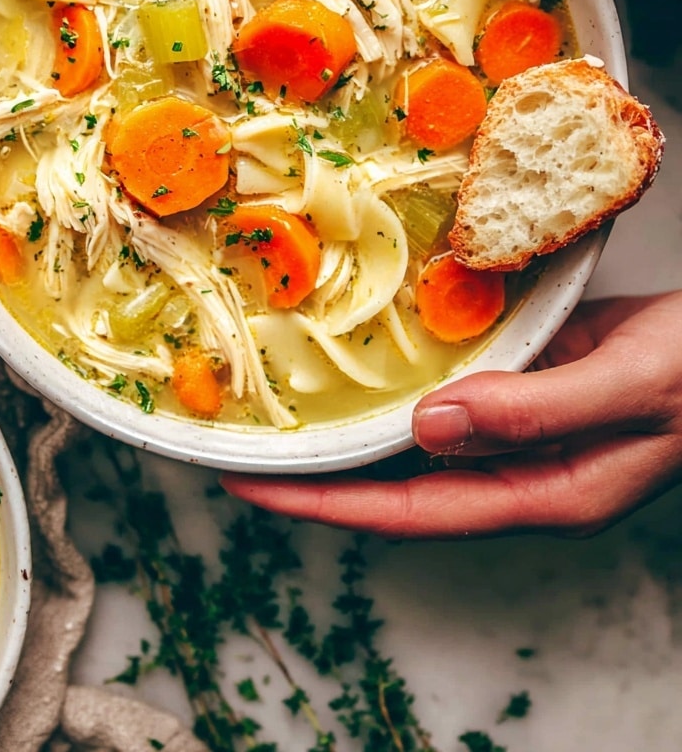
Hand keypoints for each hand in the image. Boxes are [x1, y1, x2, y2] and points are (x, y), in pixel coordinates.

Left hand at [222, 291, 681, 536]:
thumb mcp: (630, 387)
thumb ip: (537, 411)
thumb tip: (431, 425)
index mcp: (545, 492)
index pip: (412, 510)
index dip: (327, 500)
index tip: (253, 483)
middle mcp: (520, 471)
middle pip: (399, 483)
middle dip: (320, 472)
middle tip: (240, 448)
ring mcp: (519, 430)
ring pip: (416, 440)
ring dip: (351, 428)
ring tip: (280, 410)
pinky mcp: (522, 387)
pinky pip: (446, 393)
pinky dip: (398, 382)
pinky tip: (360, 360)